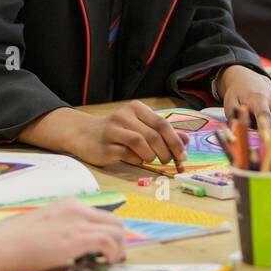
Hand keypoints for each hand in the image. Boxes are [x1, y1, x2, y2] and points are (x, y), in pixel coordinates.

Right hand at [0, 198, 126, 270]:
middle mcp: (77, 208)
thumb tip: (75, 246)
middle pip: (114, 221)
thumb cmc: (13, 240)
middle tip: (112, 258)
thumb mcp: (44, 226)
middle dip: (119, 241)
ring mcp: (78, 222)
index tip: (105, 249)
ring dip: (119, 249)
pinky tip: (105, 263)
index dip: (108, 234)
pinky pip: (109, 242)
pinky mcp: (77, 237)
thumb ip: (62, 230)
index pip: (101, 216)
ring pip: (117, 230)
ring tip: (109, 263)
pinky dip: (113, 254)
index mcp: (68, 205)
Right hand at [63, 102, 189, 169]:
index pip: (162, 124)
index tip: (183, 156)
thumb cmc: (117, 131)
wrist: (84, 134)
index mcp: (136, 109)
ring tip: (151, 160)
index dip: (175, 141)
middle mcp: (124, 116)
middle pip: (153, 135)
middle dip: (166, 152)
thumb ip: (162, 133)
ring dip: (151, 156)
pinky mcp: (105, 146)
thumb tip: (186, 141)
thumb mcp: (140, 127)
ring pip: (141, 143)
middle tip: (169, 161)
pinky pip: (127, 154)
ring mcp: (113, 130)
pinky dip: (137, 160)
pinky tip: (137, 160)